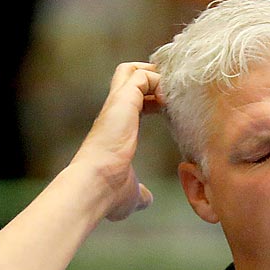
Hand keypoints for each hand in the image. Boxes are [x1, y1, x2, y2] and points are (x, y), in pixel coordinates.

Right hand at [71, 62, 160, 221]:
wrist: (95, 186)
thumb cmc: (109, 193)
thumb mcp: (132, 194)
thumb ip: (141, 193)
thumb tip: (146, 199)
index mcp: (115, 129)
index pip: (132, 101)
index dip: (151, 98)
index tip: (168, 107)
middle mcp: (114, 113)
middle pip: (127, 76)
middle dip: (151, 77)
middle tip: (173, 90)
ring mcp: (116, 106)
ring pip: (131, 71)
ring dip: (155, 74)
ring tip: (173, 89)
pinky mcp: (122, 102)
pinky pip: (141, 77)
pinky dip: (157, 81)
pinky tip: (170, 99)